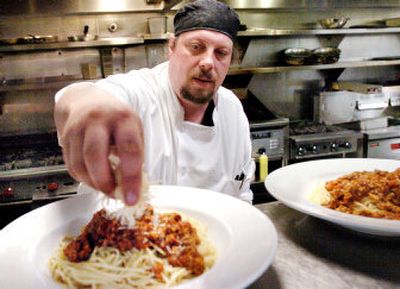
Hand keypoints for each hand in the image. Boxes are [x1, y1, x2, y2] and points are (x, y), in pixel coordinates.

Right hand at [54, 83, 143, 204]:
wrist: (86, 101)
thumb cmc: (116, 120)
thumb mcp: (134, 129)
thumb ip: (135, 157)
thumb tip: (134, 189)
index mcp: (123, 118)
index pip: (129, 148)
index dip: (131, 177)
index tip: (132, 197)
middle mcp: (97, 120)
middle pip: (95, 155)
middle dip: (105, 182)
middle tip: (115, 195)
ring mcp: (77, 127)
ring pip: (80, 164)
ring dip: (94, 184)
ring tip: (107, 189)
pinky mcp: (65, 138)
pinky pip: (72, 166)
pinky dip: (84, 179)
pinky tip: (95, 180)